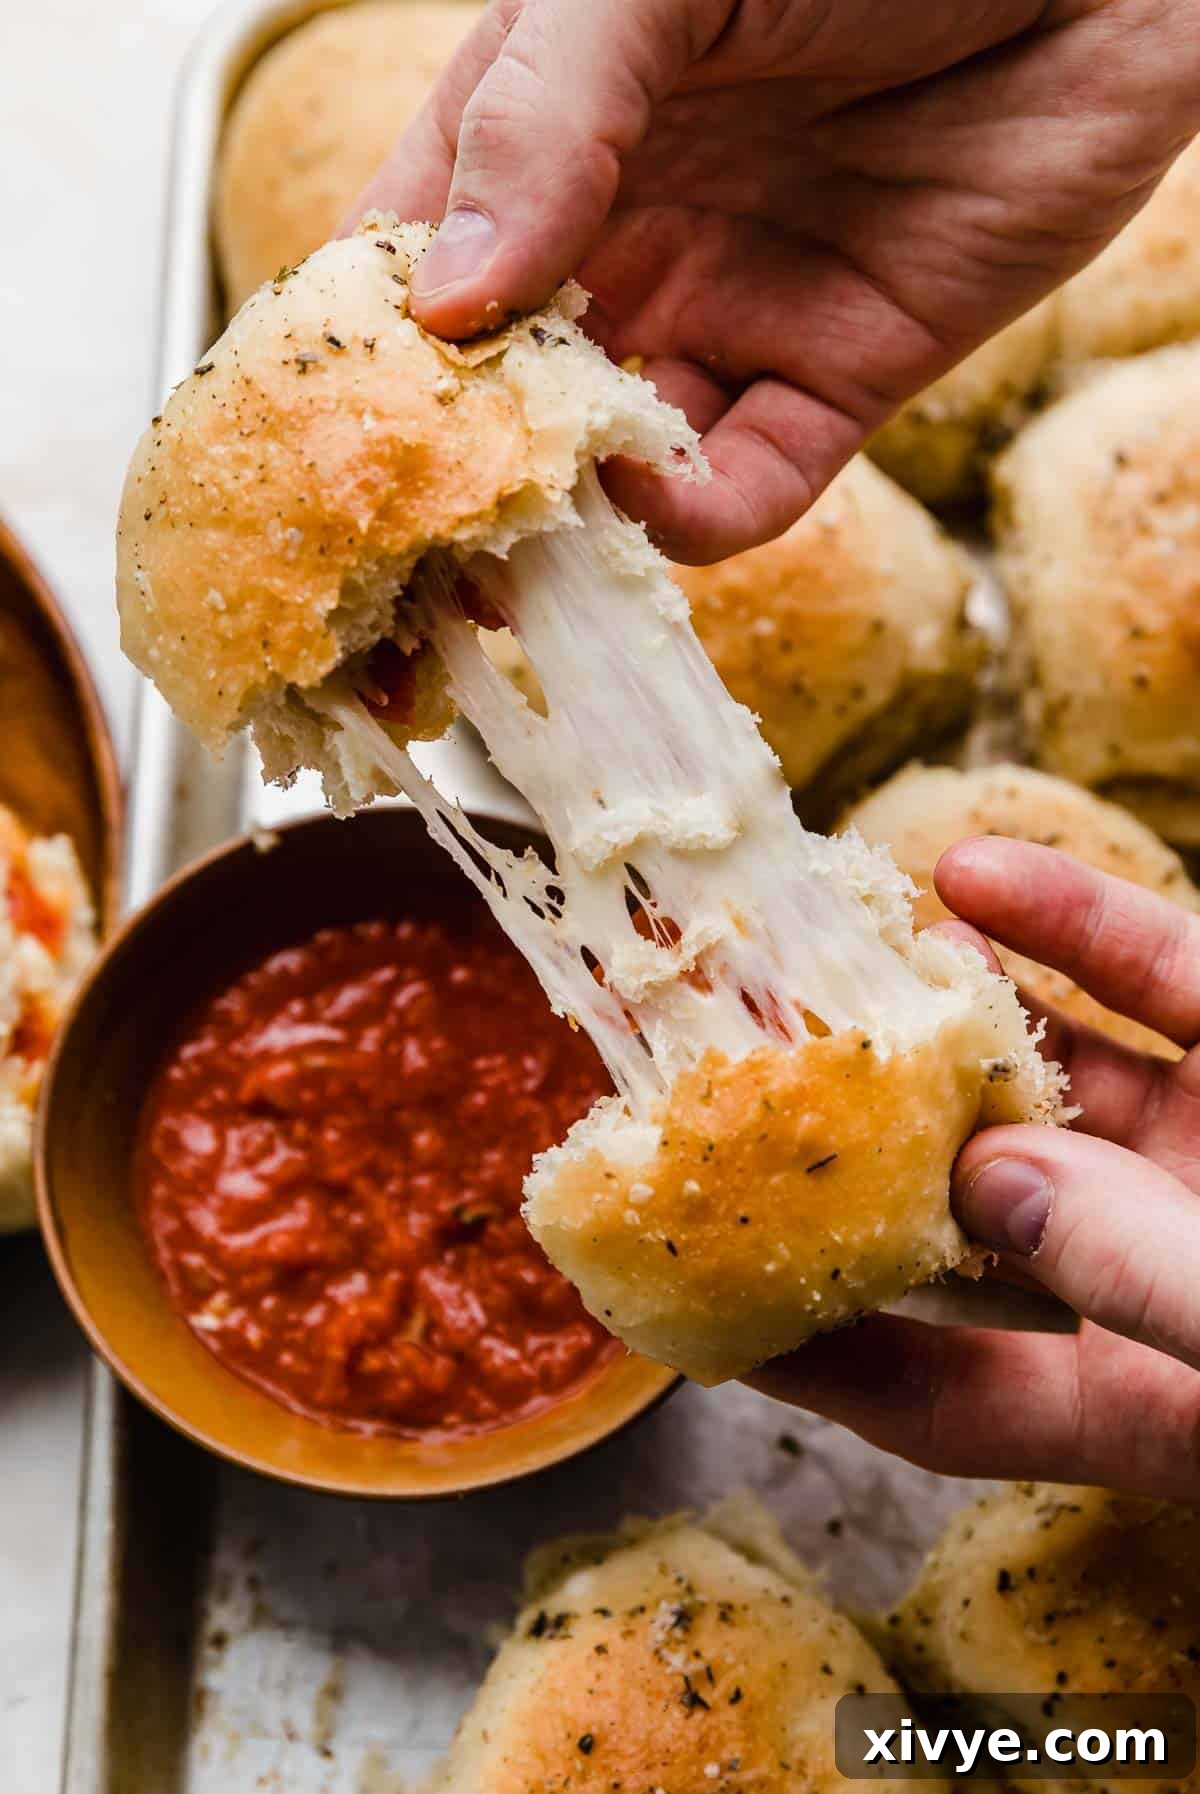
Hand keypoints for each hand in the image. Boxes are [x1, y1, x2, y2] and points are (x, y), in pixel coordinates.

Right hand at [354, 0, 1199, 561]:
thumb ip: (544, 117)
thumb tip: (445, 300)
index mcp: (543, 135)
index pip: (411, 272)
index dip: (358, 368)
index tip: (315, 455)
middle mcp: (624, 238)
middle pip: (500, 397)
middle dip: (450, 488)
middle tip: (401, 567)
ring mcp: (725, 314)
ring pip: (609, 466)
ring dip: (562, 525)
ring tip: (517, 565)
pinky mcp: (835, 382)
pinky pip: (748, 486)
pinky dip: (697, 517)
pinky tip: (655, 500)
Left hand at [750, 836, 1199, 1502]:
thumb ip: (1135, 1279)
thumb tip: (988, 1183)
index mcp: (1139, 1397)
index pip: (939, 1394)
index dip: (816, 1356)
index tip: (690, 1305)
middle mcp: (1151, 1266)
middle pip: (965, 1209)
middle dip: (854, 1141)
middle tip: (726, 1075)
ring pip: (1048, 1073)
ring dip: (938, 1011)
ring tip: (827, 957)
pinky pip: (1158, 975)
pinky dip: (1070, 921)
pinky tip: (971, 876)